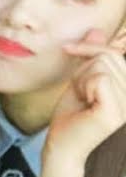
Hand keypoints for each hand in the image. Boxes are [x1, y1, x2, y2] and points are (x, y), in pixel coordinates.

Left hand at [39, 29, 125, 176]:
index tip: (68, 48)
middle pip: (107, 56)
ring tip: (82, 99)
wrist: (60, 145)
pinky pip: (100, 78)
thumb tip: (97, 30)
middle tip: (79, 92)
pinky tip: (83, 104)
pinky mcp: (116, 111)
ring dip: (81, 80)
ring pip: (102, 65)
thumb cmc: (70, 115)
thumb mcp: (79, 80)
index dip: (91, 48)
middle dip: (84, 70)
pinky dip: (83, 86)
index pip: (114, 53)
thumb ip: (90, 57)